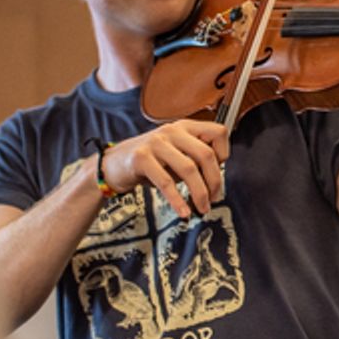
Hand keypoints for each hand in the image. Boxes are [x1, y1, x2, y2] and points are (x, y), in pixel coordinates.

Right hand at [99, 120, 228, 216]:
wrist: (114, 164)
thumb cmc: (151, 161)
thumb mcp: (178, 154)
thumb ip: (196, 159)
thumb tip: (217, 181)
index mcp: (186, 127)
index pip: (218, 132)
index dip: (225, 153)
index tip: (220, 171)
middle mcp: (172, 131)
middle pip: (205, 154)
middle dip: (214, 181)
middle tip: (214, 198)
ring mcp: (156, 142)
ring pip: (189, 169)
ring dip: (200, 193)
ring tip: (202, 208)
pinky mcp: (141, 158)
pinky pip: (166, 182)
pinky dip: (178, 200)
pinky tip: (183, 212)